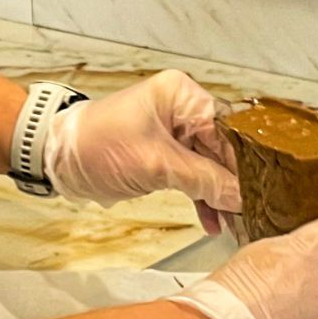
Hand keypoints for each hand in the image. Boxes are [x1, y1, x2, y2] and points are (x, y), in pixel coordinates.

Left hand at [44, 72, 239, 221]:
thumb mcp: (154, 164)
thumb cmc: (95, 146)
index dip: (244, 162)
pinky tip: (213, 222)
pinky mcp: (165, 155)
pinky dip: (201, 197)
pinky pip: (193, 176)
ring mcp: (175, 133)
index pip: (227, 129)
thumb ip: (201, 180)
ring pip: (209, 165)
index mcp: (182, 95)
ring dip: (219, 195)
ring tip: (235, 223)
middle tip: (252, 211)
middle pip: (222, 148)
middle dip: (234, 182)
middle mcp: (183, 109)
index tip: (260, 190)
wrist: (57, 159)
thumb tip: (240, 196)